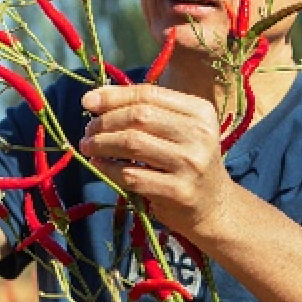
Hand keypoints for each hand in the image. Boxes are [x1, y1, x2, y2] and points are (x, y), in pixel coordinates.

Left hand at [77, 84, 238, 238]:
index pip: (149, 94)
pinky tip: (99, 165)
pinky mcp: (179, 191)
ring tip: (88, 147)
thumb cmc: (188, 163)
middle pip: (139, 116)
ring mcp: (191, 164)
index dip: (114, 96)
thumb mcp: (179, 131)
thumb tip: (96, 97)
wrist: (214, 207)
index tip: (88, 101)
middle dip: (105, 121)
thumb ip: (148, 112)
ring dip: (102, 144)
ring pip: (132, 144)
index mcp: (200, 112)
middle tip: (88, 131)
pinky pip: (132, 175)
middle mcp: (199, 135)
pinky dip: (108, 168)